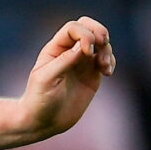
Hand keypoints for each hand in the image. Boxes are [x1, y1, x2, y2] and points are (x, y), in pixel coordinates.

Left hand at [17, 16, 113, 140]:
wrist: (43, 122)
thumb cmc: (39, 100)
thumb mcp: (47, 79)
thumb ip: (65, 61)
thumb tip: (85, 46)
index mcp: (55, 49)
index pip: (73, 28)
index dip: (84, 34)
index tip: (87, 52)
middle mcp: (69, 52)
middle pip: (89, 27)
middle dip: (99, 32)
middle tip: (103, 44)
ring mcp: (82, 62)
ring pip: (101, 43)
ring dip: (107, 49)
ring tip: (104, 67)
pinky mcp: (92, 75)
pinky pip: (107, 60)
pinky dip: (111, 61)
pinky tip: (107, 72)